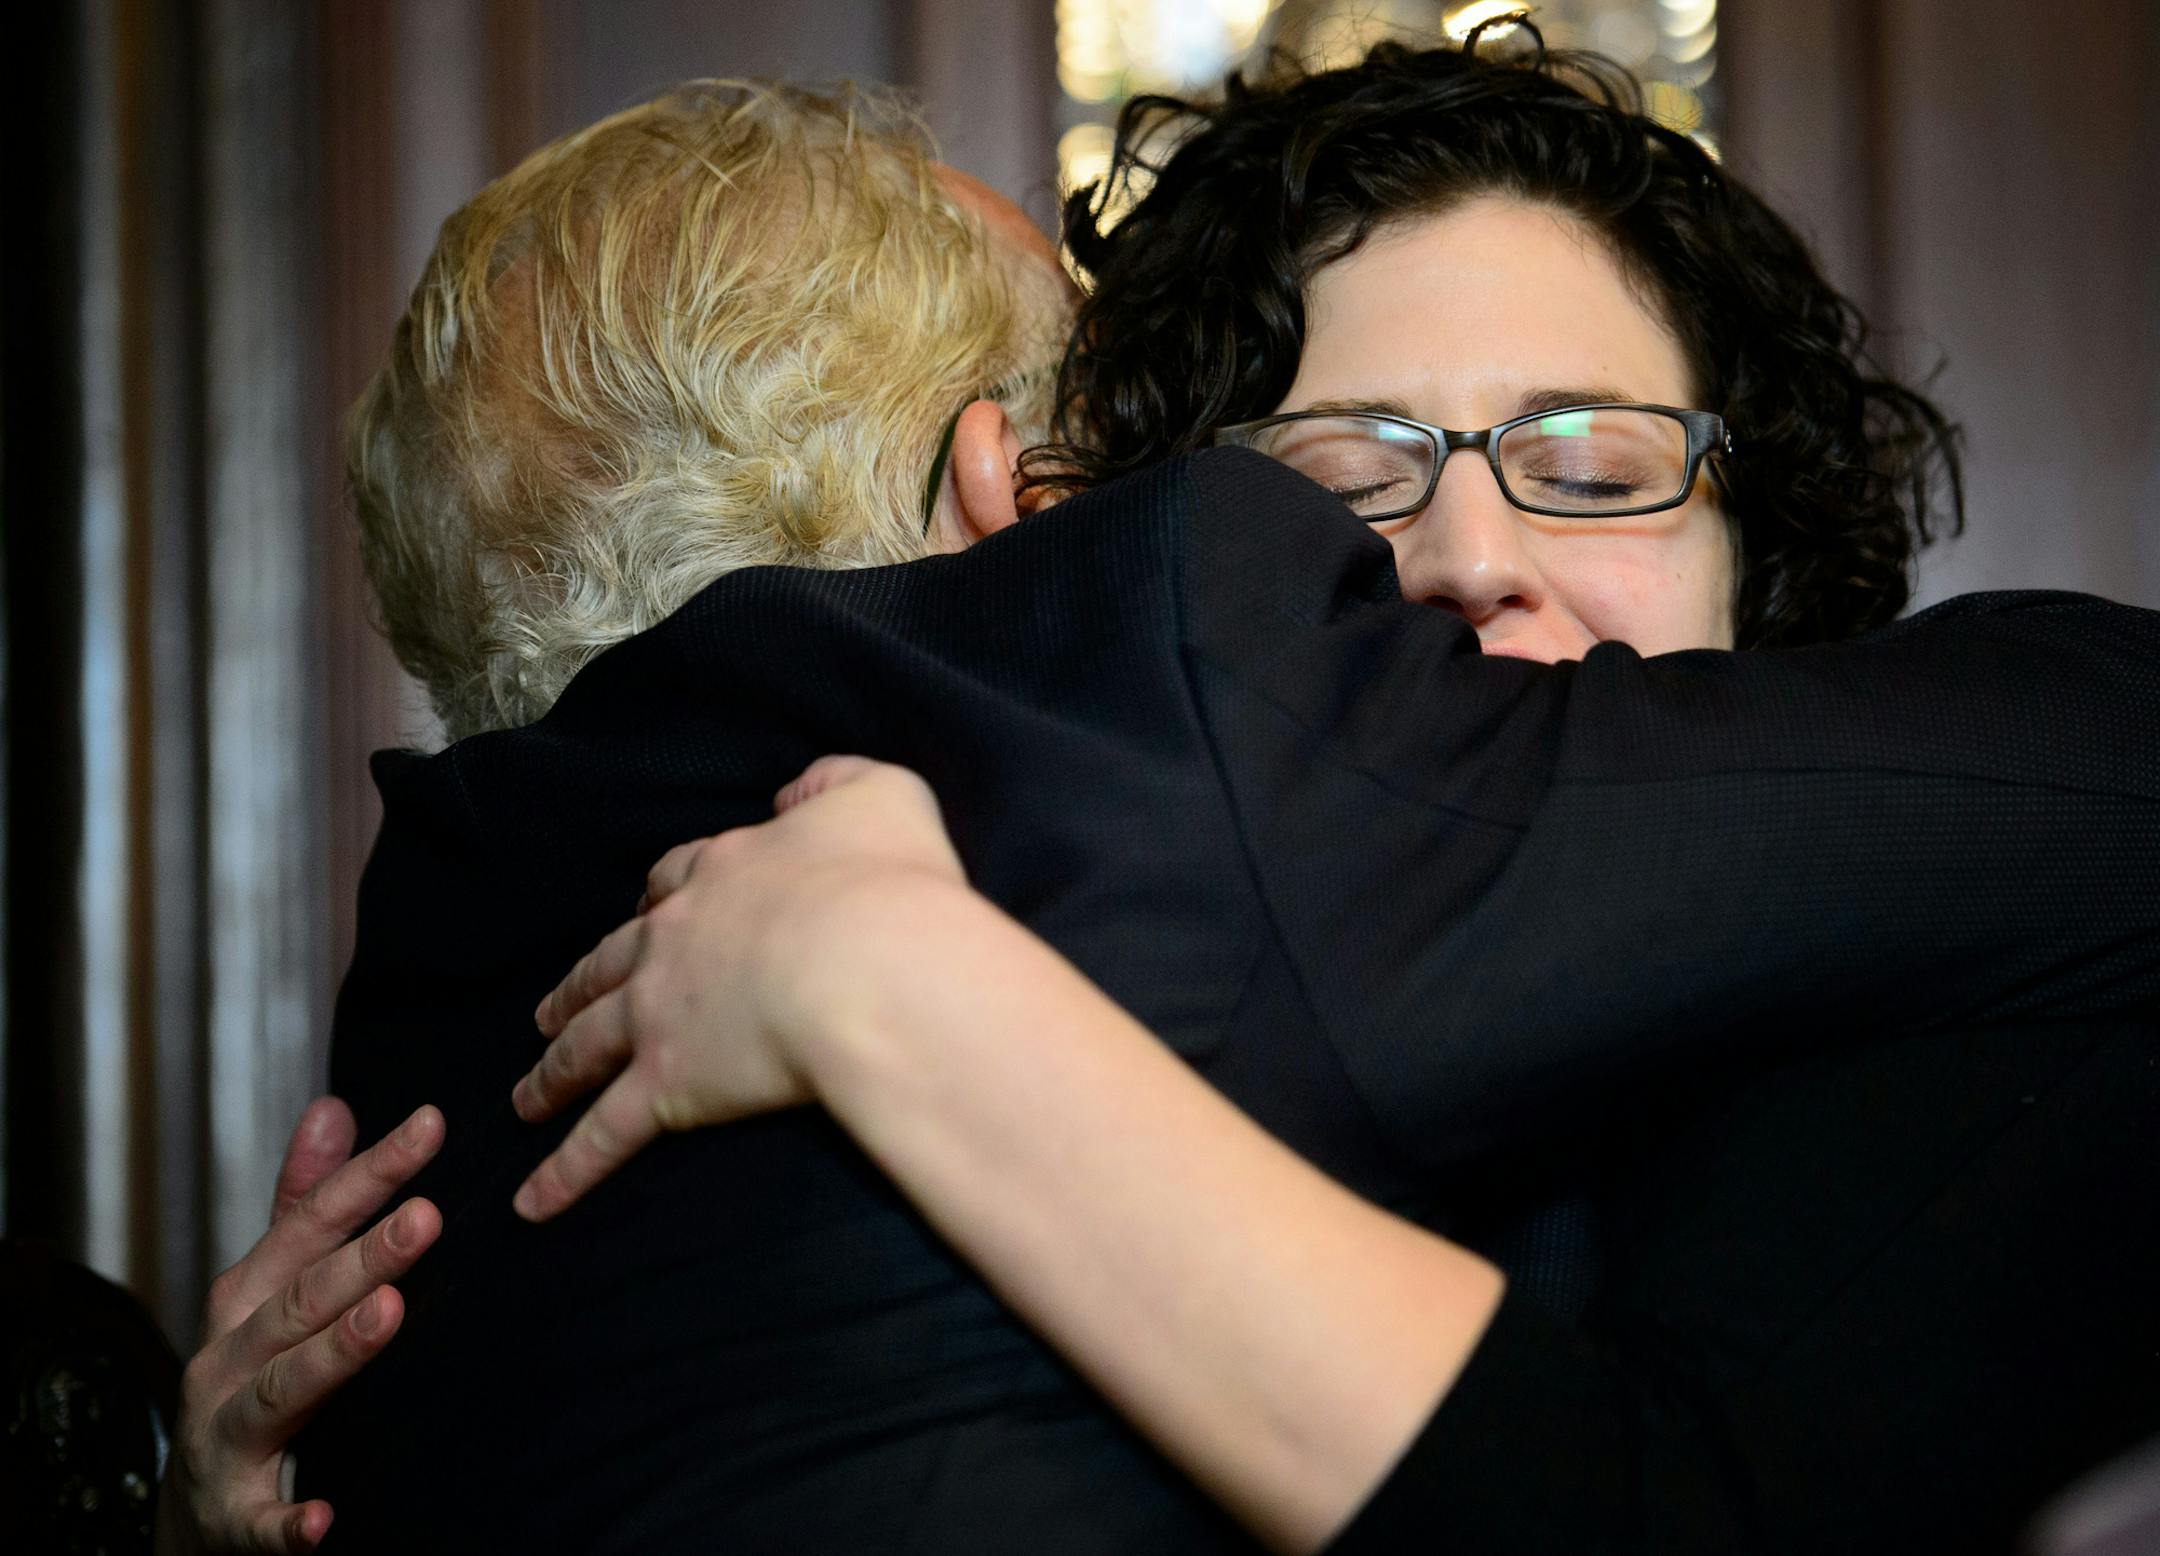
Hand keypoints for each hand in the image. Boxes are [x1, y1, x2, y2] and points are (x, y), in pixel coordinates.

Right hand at [155, 1099, 444, 1554]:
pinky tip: (323, 1520)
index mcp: (246, 1297)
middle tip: (427, 1217)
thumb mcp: (269, 1282)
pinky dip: (289, 1521)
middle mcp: (229, 1358)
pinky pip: (262, 1522)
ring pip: (282, 1388)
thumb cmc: (248, 1371)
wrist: (198, 1507)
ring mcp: (227, 1436)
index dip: (370, 1174)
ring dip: (334, 1352)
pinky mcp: (234, 1517)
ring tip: (388, 1315)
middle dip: (363, 1257)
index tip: (431, 1126)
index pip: (311, 1222)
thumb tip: (333, 1107)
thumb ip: (304, 1200)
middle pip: (301, 1299)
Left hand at [512, 754, 965, 1220]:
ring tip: (525, 1096)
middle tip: (548, 1013)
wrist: (870, 961)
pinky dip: (565, 1170)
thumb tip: (799, 795)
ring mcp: (661, 1013)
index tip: (651, 910)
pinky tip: (533, 1203)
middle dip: (579, 987)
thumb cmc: (889, 882)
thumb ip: (838, 783)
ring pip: (588, 1043)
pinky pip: (603, 1136)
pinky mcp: (667, 1085)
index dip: (662, 898)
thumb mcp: (881, 797)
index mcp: (728, 870)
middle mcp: (677, 938)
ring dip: (551, 1072)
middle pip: (611, 962)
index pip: (675, 878)